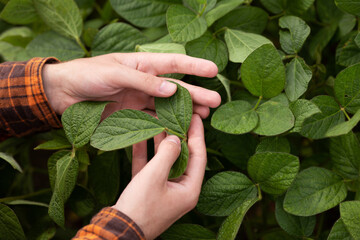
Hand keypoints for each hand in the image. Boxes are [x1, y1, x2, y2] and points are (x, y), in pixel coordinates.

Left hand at [42, 53, 220, 117]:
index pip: (174, 63)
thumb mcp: (116, 73)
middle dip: (196, 94)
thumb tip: (172, 89)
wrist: (63, 94)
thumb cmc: (87, 75)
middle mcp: (144, 81)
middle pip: (175, 88)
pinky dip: (165, 124)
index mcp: (142, 64)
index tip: (213, 70)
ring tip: (204, 117)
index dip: (194, 65)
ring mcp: (139, 98)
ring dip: (184, 111)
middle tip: (216, 102)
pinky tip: (178, 129)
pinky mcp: (130, 114)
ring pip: (167, 106)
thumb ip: (144, 81)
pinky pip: (152, 119)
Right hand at [112, 114, 206, 239]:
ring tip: (159, 122)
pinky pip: (150, 168)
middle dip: (178, 136)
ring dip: (161, 143)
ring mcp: (164, 190)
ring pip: (166, 161)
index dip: (197, 134)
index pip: (199, 156)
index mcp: (189, 189)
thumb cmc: (139, 207)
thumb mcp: (154, 176)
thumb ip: (167, 154)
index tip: (195, 116)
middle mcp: (180, 190)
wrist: (117, 231)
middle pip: (183, 157)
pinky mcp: (149, 191)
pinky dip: (146, 154)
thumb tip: (176, 137)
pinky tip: (140, 137)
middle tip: (176, 117)